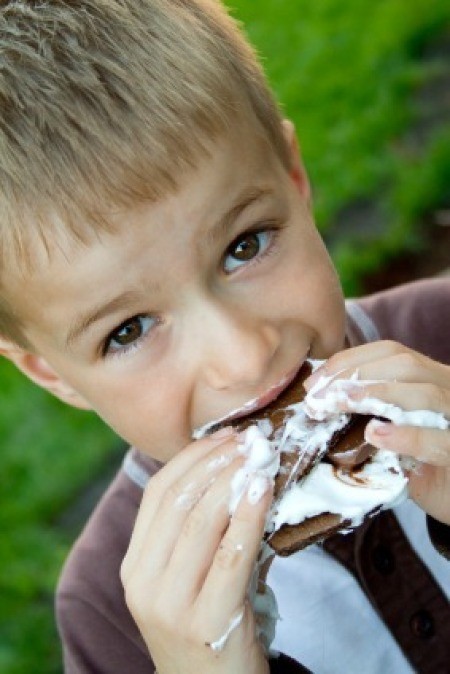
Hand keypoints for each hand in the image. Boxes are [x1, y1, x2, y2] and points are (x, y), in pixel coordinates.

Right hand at [120, 428, 271, 673]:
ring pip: (201, 522)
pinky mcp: (205, 622)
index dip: (193, 457)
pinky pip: (230, 555)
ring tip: (260, 457)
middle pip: (178, 501)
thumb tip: (233, 469)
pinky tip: (263, 490)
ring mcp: (170, 604)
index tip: (225, 436)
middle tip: (249, 439)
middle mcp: (142, 582)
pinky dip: (248, 515)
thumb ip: (200, 532)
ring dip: (234, 480)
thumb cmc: (206, 624)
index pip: (158, 493)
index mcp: (135, 565)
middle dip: (217, 461)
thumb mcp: (188, 577)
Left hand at [304, 341, 449, 524]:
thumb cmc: (422, 465)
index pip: (390, 353)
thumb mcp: (395, 430)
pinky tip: (375, 435)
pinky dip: (406, 435)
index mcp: (432, 377)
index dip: (349, 361)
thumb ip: (371, 409)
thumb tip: (320, 397)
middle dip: (355, 376)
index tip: (315, 382)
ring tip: (341, 405)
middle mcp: (449, 388)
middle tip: (319, 397)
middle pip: (404, 365)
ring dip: (376, 395)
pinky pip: (437, 440)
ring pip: (425, 394)